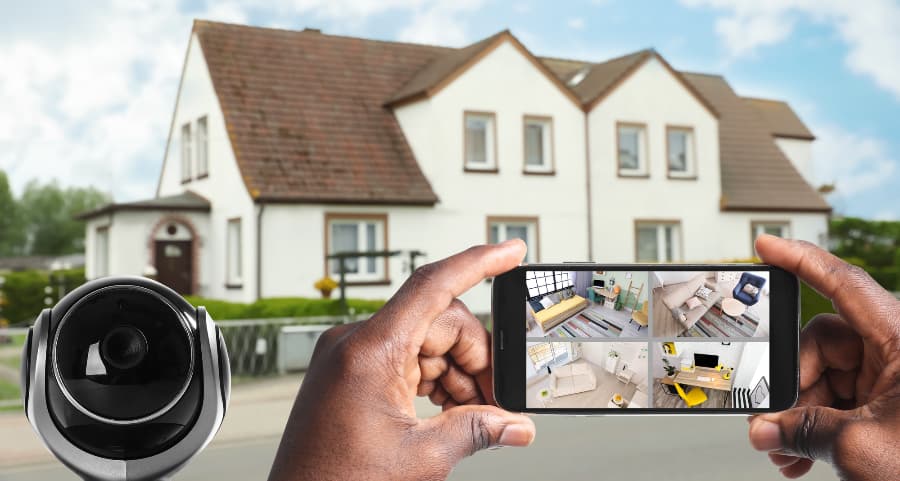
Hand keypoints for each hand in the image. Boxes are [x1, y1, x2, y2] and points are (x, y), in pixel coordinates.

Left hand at [268, 241, 535, 480]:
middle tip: (495, 401)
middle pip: (438, 322)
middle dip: (474, 358)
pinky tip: (448, 410)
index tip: (510, 250)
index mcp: (369, 350)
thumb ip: (476, 430)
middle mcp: (356, 343)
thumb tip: (515, 425)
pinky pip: (405, 359)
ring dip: (456, 374)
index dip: (478, 263)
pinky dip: (433, 381)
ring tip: (471, 415)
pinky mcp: (352, 373)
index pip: (432, 285)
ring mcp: (351, 357)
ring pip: (426, 342)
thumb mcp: (421, 458)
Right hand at [748, 235, 899, 479]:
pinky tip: (804, 451)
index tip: (768, 247)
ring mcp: (896, 378)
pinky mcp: (893, 403)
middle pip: (823, 342)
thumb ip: (804, 432)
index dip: (801, 260)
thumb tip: (765, 428)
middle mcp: (899, 351)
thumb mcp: (862, 448)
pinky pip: (843, 400)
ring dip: (802, 413)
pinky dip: (820, 424)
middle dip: (793, 384)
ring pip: (829, 376)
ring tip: (787, 446)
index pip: (844, 284)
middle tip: (774, 416)